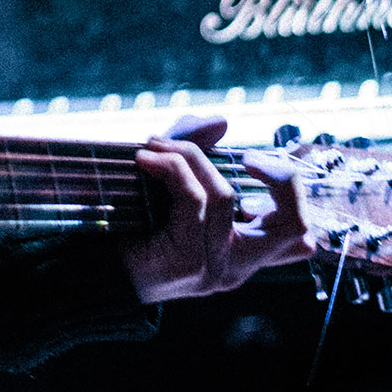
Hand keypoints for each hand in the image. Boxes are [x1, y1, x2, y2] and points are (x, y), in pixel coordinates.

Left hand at [121, 114, 316, 304]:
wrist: (92, 270)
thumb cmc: (132, 225)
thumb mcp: (169, 183)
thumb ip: (196, 150)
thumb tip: (224, 122)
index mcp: (242, 252)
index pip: (300, 237)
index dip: (293, 194)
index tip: (252, 166)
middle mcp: (238, 265)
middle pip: (295, 226)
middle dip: (282, 179)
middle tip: (247, 158)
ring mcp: (215, 266)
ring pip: (226, 196)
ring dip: (191, 156)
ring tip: (157, 145)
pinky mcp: (189, 260)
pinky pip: (194, 200)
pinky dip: (173, 167)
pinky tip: (146, 158)